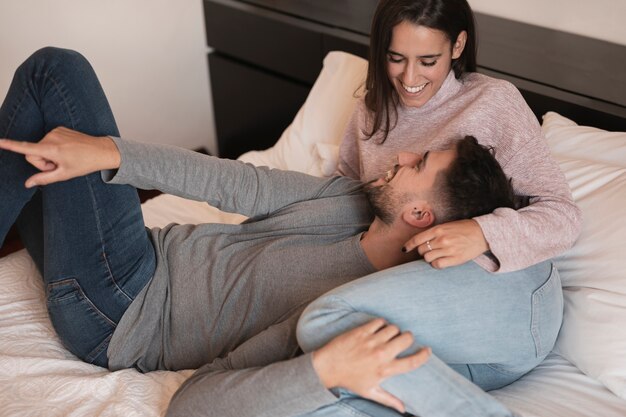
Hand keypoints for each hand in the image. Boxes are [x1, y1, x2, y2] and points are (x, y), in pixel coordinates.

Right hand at [0, 127, 119, 187]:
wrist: (101, 150)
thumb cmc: (84, 164)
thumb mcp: (64, 174)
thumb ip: (43, 179)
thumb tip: (27, 184)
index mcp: (52, 149)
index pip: (26, 148)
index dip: (10, 145)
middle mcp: (51, 137)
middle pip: (32, 153)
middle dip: (41, 162)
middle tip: (58, 166)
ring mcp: (55, 131)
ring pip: (40, 147)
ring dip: (49, 155)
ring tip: (65, 158)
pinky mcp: (59, 128)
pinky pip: (48, 140)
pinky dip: (54, 147)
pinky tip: (67, 150)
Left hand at [311, 318, 430, 412]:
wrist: (328, 367)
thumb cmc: (350, 380)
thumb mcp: (370, 391)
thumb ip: (389, 399)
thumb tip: (404, 409)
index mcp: (385, 370)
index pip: (412, 362)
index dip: (424, 355)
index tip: (427, 350)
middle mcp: (381, 354)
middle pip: (407, 338)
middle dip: (408, 337)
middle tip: (402, 340)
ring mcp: (371, 341)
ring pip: (394, 328)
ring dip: (393, 330)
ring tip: (387, 335)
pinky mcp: (362, 331)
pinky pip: (380, 321)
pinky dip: (381, 324)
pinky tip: (377, 329)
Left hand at [403, 219, 488, 268]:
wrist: (482, 233)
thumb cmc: (464, 229)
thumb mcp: (447, 226)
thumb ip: (434, 233)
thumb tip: (420, 243)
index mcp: (438, 229)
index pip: (417, 239)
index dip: (409, 245)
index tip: (405, 249)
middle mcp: (441, 239)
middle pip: (421, 250)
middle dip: (422, 251)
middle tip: (430, 250)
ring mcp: (448, 250)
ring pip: (427, 258)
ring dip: (429, 258)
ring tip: (437, 255)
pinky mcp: (455, 259)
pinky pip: (437, 265)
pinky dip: (435, 264)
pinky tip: (440, 261)